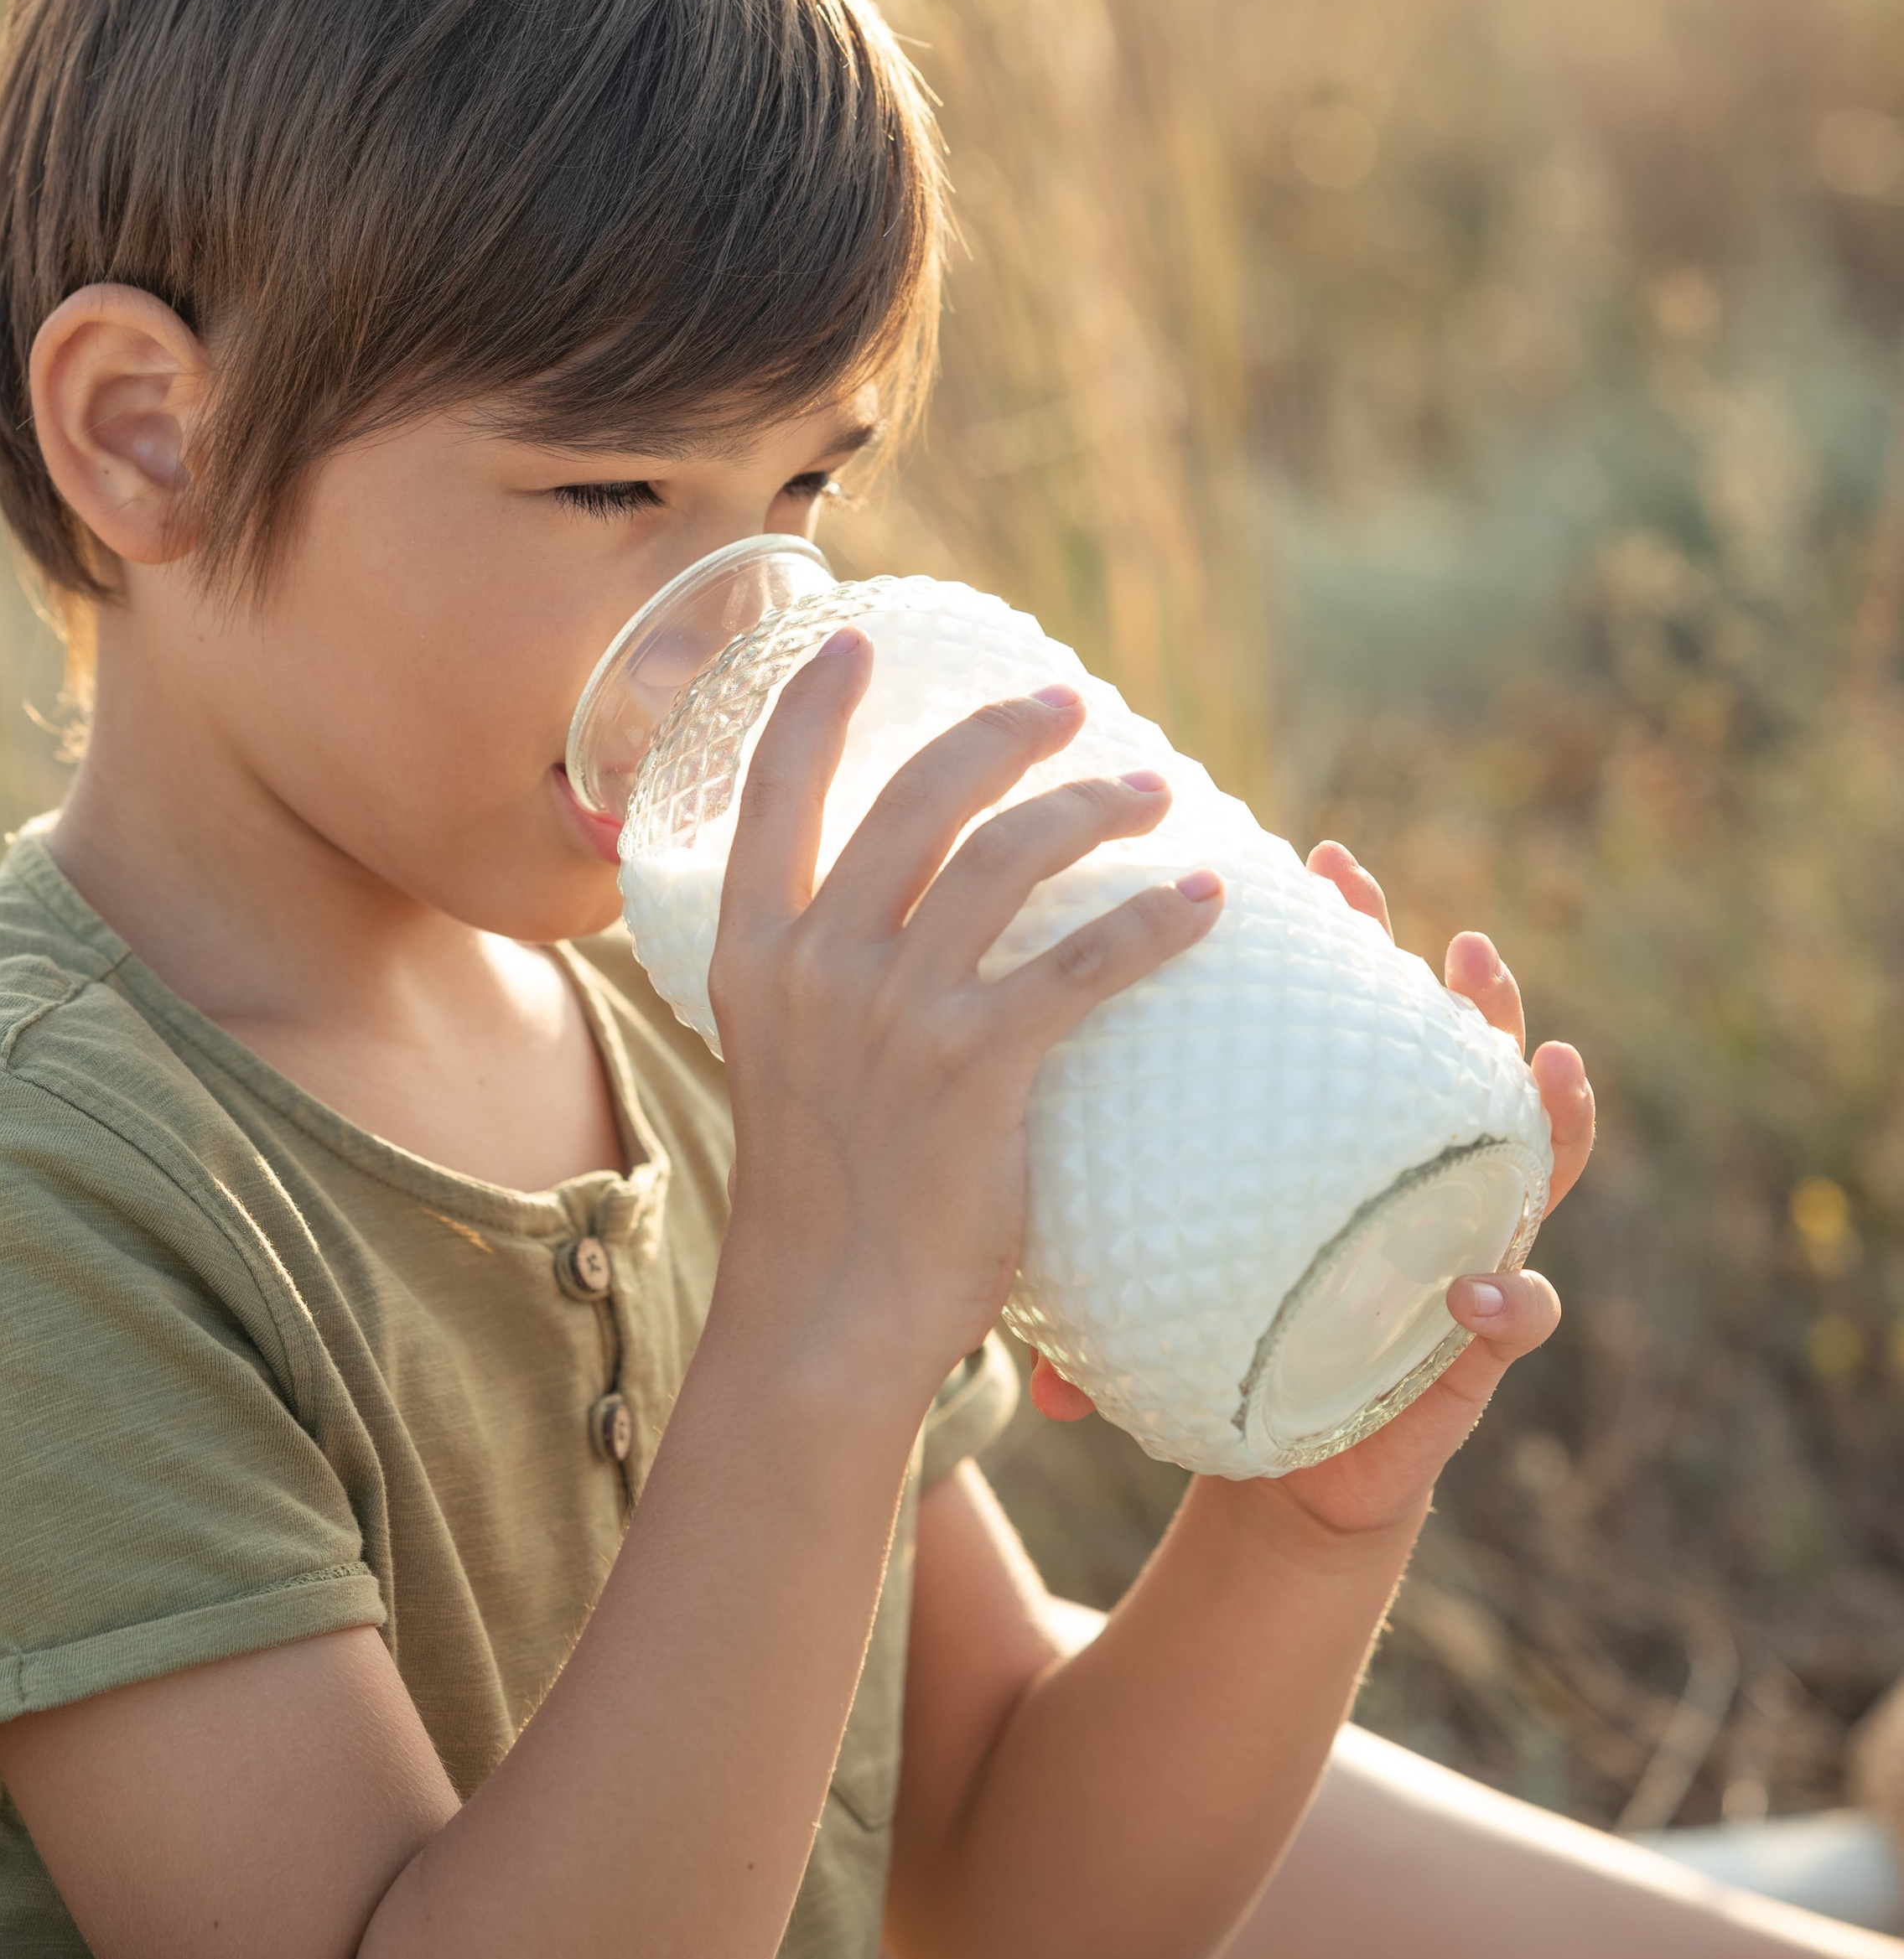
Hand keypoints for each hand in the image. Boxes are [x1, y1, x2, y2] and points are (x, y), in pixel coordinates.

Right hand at [709, 632, 1225, 1417]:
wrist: (827, 1320)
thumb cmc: (822, 1202)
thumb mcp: (784, 1067)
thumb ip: (822, 987)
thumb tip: (890, 925)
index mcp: (753, 955)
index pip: (773, 792)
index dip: (816, 705)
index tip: (856, 638)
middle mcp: (818, 963)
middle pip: (919, 795)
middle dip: (1001, 732)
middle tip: (1066, 703)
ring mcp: (896, 1009)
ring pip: (1010, 854)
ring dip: (1093, 804)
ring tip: (1153, 790)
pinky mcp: (978, 1064)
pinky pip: (1088, 959)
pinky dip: (1158, 918)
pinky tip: (1205, 899)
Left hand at [1029, 838, 1595, 1540]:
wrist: (1278, 1459)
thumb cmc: (1217, 1336)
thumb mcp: (1152, 1294)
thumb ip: (1096, 1302)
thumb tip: (1028, 1362)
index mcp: (1332, 1132)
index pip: (1348, 1013)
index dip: (1349, 936)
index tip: (1321, 867)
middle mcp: (1413, 1172)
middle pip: (1462, 1060)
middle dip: (1473, 995)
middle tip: (1460, 944)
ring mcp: (1463, 1245)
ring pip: (1533, 1161)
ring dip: (1550, 1109)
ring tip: (1550, 1060)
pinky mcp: (1485, 1341)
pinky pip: (1523, 1311)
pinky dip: (1511, 1299)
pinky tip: (1476, 1291)